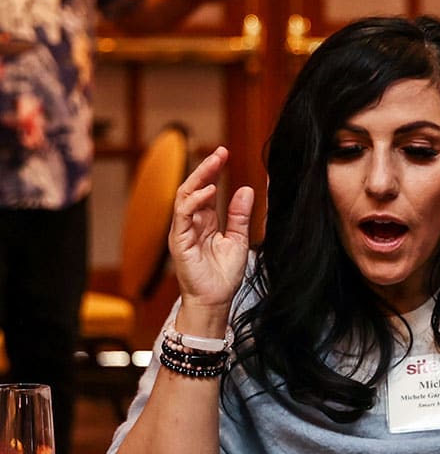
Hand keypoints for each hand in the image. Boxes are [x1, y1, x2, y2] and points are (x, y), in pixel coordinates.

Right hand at [168, 146, 253, 315]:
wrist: (215, 301)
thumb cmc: (223, 276)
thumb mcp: (238, 240)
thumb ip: (239, 216)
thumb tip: (245, 189)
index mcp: (205, 222)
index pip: (206, 189)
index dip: (213, 171)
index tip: (225, 153)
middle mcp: (191, 223)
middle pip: (194, 187)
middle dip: (206, 168)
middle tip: (220, 152)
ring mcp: (183, 231)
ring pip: (185, 195)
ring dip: (199, 177)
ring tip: (215, 163)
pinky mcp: (179, 241)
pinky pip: (183, 214)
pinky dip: (194, 201)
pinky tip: (210, 191)